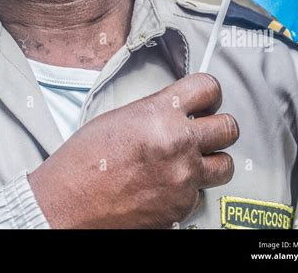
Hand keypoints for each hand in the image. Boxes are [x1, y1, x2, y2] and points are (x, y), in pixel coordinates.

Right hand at [28, 73, 238, 228]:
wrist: (68, 203)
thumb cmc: (84, 160)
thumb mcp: (122, 117)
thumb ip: (158, 111)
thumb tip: (179, 111)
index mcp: (160, 113)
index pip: (209, 88)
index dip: (209, 92)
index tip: (206, 98)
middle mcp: (179, 144)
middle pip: (229, 128)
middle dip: (218, 127)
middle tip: (205, 130)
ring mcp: (183, 179)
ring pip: (225, 165)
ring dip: (212, 161)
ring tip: (192, 160)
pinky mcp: (181, 209)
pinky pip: (200, 194)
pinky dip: (188, 190)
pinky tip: (166, 185)